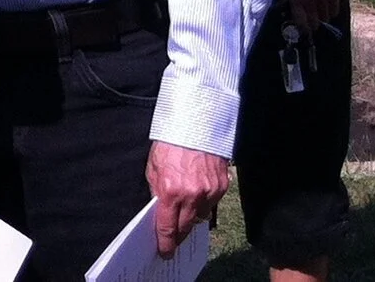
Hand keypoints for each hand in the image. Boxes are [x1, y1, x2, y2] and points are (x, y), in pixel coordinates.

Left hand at [145, 140, 230, 257]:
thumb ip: (156, 191)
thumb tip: (159, 210)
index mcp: (170, 191)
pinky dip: (203, 205)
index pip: (168, 227)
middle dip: (178, 235)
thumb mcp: (153, 167)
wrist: (194, 124)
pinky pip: (211, 205)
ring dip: (190, 219)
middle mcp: (191, 195)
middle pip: (185, 227)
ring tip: (183, 215)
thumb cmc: (170, 143)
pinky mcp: (221, 186)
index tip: (165, 251)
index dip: (165, 242)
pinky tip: (196, 198)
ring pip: (199, 218)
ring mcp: (209, 192)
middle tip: (173, 239)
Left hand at [285, 0, 343, 34]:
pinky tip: (327, 2)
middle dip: (312, 23)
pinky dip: (331, 9)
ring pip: (326, 19)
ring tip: (318, 7)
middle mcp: (310, 1)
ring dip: (322, 16)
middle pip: (315, 25)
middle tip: (311, 18)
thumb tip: (287, 8)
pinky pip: (335, 11)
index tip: (302, 26)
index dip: (301, 27)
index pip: (301, 23)